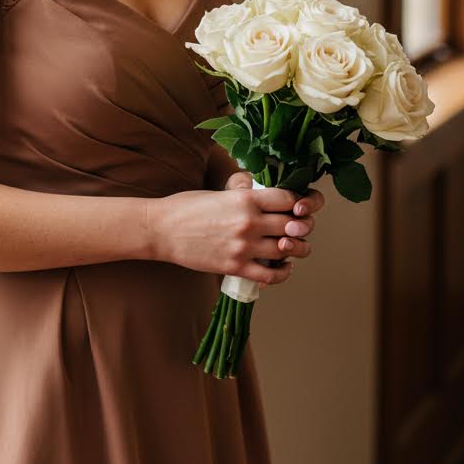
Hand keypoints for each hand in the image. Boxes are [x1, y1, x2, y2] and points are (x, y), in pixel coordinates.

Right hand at [148, 179, 322, 284]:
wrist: (161, 230)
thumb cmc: (187, 208)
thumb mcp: (218, 192)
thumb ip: (243, 192)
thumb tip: (259, 187)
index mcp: (245, 198)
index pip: (289, 199)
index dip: (300, 204)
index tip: (299, 208)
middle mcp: (248, 221)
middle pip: (294, 225)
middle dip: (303, 227)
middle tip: (300, 229)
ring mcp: (243, 246)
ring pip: (287, 250)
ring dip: (297, 250)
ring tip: (294, 248)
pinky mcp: (235, 267)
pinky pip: (271, 275)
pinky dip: (283, 273)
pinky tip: (283, 267)